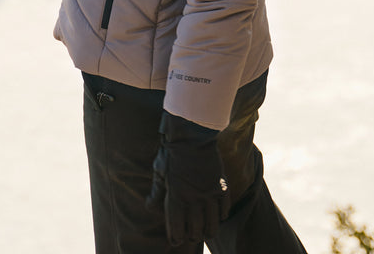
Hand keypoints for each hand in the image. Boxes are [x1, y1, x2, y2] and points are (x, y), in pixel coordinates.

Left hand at [146, 111, 229, 245]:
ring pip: (212, 227)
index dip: (176, 238)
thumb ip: (156, 193)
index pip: (177, 231)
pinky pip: (224, 211)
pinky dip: (220, 217)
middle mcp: (193, 200)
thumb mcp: (160, 171)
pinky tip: (216, 215)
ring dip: (208, 231)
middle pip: (195, 232)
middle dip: (191, 235)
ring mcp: (210, 194)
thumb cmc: (172, 151)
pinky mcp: (222, 187)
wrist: (193, 134)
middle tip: (190, 233)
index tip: (176, 239)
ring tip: (205, 230)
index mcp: (175, 198)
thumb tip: (149, 208)